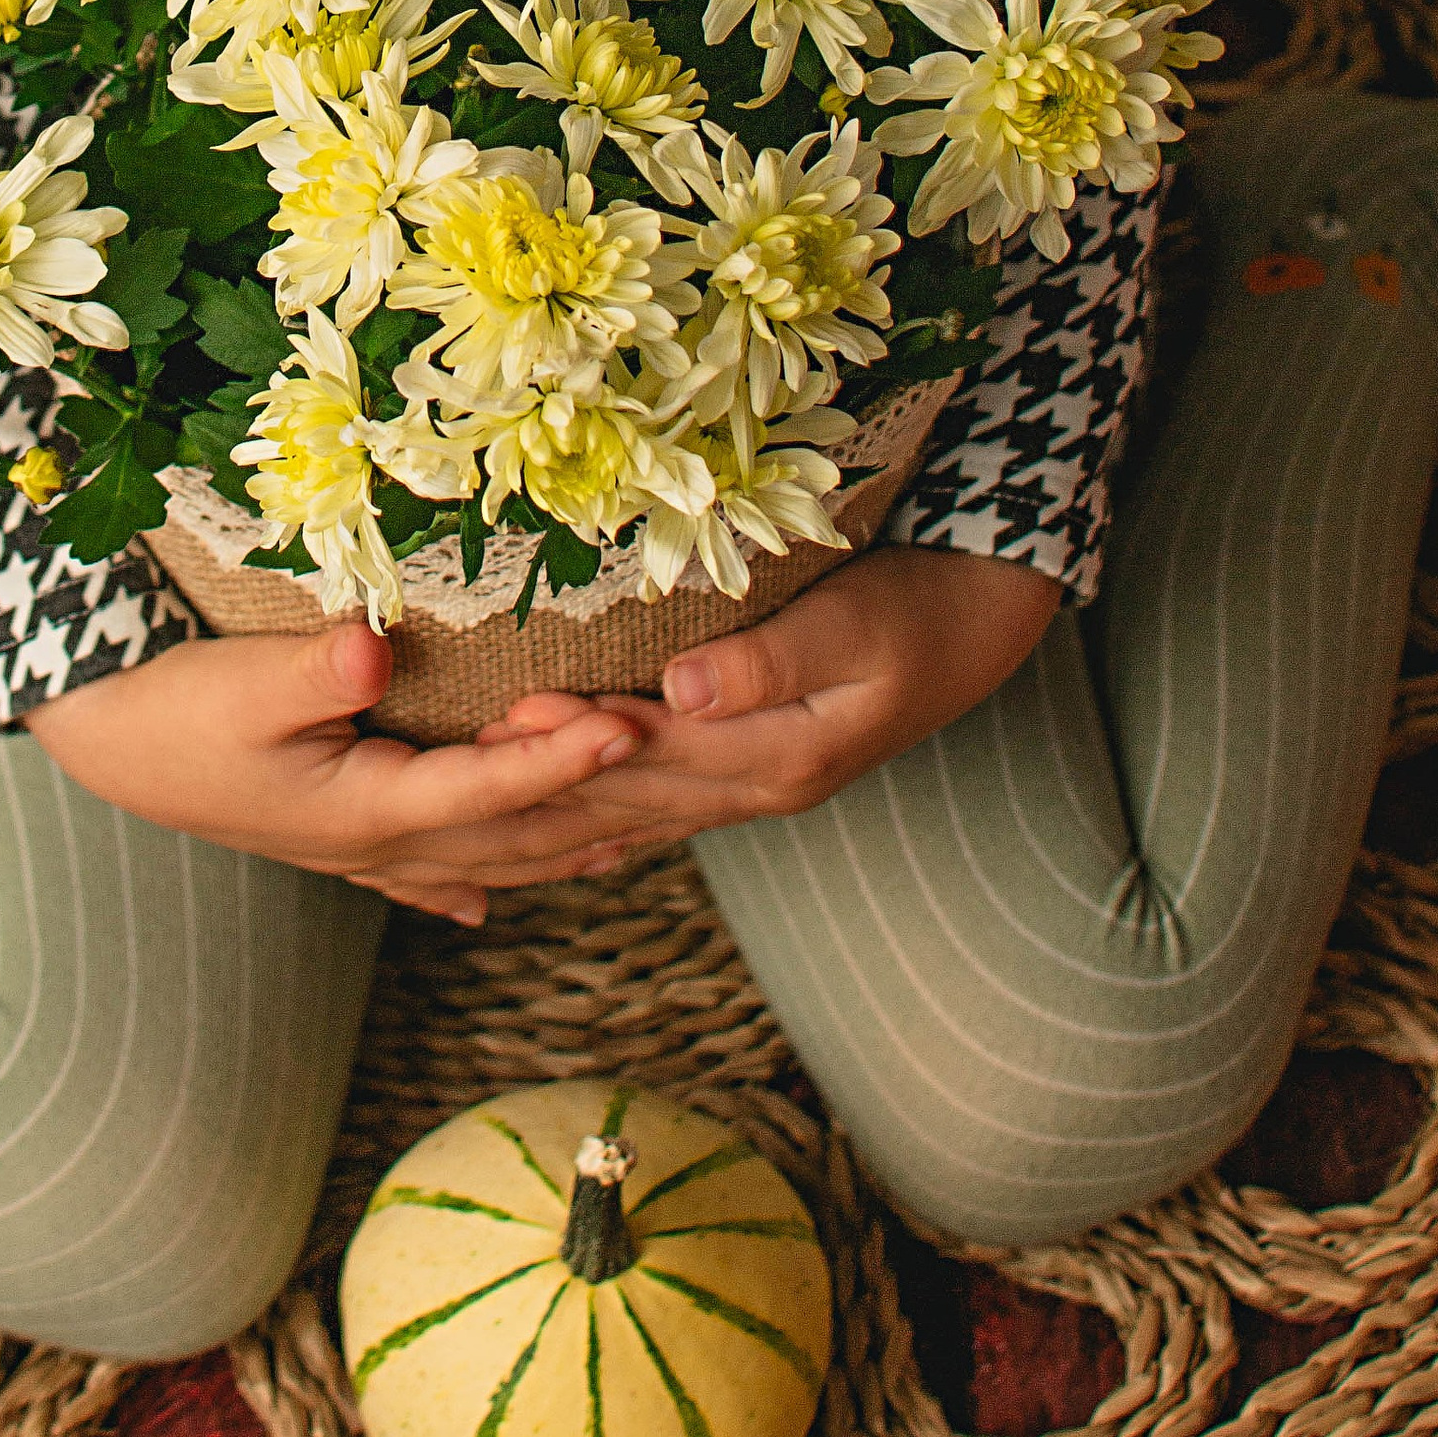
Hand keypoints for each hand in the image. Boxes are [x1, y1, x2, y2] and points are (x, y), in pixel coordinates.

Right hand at [29, 622, 648, 925]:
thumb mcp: (238, 684)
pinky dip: (497, 871)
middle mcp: (385, 844)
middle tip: (687, 779)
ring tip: (654, 829)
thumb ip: (312, 672)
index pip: (489, 791)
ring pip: (500, 860)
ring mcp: (371, 853)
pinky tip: (502, 901)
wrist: (109, 744)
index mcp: (366, 808)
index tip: (626, 727)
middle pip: (518, 838)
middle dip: (604, 807)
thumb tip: (376, 649)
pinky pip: (448, 870)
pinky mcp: (350, 839)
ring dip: (577, 842)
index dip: (560, 761)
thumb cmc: (173, 707)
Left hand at [472, 547, 1060, 851]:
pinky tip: (555, 828)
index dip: (578, 740)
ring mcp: (755, 788)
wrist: (981, 624)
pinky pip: (660, 809)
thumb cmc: (917, 607)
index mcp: (781, 755)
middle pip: (631, 795)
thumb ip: (769, 660)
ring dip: (558, 807)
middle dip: (542, 784)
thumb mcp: (854, 626)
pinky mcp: (752, 772)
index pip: (655, 752)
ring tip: (476, 801)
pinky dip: (601, 819)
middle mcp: (759, 786)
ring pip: (636, 812)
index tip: (505, 722)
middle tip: (456, 769)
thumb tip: (684, 689)